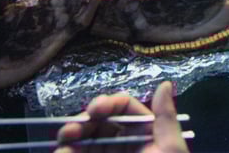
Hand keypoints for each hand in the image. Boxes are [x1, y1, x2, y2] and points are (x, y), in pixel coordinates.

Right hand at [56, 81, 188, 152]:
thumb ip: (166, 119)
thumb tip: (165, 83)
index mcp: (146, 135)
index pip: (125, 108)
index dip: (108, 103)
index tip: (94, 110)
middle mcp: (126, 144)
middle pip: (100, 122)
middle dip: (83, 122)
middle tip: (69, 131)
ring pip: (86, 141)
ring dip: (71, 139)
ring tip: (63, 144)